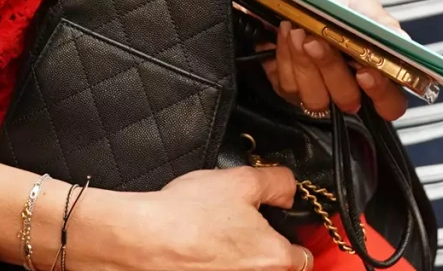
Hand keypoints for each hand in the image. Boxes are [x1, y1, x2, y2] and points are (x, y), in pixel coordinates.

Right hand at [65, 167, 312, 270]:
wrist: (140, 240)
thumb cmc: (186, 215)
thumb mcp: (240, 180)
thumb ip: (277, 182)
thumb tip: (288, 189)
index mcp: (276, 259)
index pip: (303, 257)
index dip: (290, 238)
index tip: (276, 230)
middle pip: (274, 268)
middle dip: (261, 253)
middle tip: (238, 234)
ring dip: (237, 262)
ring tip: (213, 242)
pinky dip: (214, 266)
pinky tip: (199, 254)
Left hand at [236, 0, 410, 123]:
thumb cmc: (332, 1)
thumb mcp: (358, 6)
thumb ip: (381, 25)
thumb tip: (402, 42)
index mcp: (374, 71)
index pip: (390, 105)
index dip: (380, 94)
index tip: (365, 72)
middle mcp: (348, 89)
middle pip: (349, 101)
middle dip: (331, 68)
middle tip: (317, 40)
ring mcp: (318, 93)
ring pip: (316, 99)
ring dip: (305, 62)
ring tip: (298, 31)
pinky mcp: (291, 90)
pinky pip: (290, 86)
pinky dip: (287, 57)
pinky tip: (287, 34)